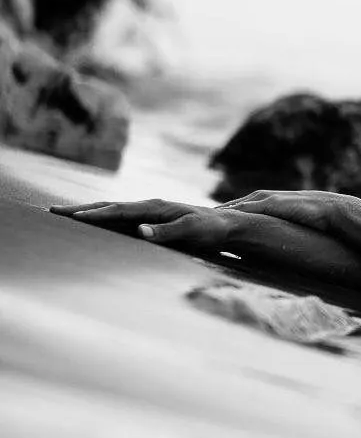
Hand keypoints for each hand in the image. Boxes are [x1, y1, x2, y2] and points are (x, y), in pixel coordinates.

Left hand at [51, 197, 360, 291]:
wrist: (357, 234)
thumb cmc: (315, 254)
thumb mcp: (266, 265)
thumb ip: (239, 266)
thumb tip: (218, 284)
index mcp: (218, 227)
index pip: (161, 220)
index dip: (123, 222)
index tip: (84, 227)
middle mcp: (219, 215)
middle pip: (151, 209)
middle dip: (105, 212)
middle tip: (62, 216)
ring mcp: (232, 216)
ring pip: (167, 213)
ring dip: (124, 216)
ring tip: (86, 220)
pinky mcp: (248, 226)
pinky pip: (203, 228)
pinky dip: (173, 233)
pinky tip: (145, 238)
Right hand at [52, 197, 255, 253]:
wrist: (230, 224)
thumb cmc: (212, 230)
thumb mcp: (192, 232)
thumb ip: (168, 232)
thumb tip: (139, 231)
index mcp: (155, 207)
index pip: (118, 210)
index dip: (94, 214)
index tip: (72, 217)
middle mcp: (150, 205)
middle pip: (109, 206)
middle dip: (81, 209)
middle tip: (52, 211)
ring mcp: (150, 211)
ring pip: (113, 210)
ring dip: (89, 212)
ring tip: (66, 216)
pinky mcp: (153, 219)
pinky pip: (122, 217)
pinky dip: (104, 218)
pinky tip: (96, 225)